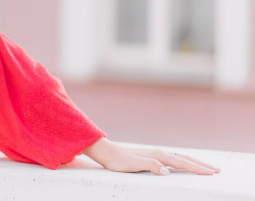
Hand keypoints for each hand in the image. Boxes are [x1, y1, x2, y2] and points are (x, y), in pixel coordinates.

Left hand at [83, 137, 219, 174]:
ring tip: (207, 167)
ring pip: (180, 157)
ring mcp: (156, 154)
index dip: (197, 168)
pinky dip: (184, 161)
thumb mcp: (133, 164)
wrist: (108, 153)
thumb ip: (150, 165)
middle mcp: (159, 152)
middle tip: (217, 170)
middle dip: (201, 164)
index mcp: (157, 155)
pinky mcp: (152, 156)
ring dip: (194, 162)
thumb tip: (166, 171)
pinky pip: (174, 159)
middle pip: (185, 158)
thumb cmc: (119, 161)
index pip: (182, 162)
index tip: (211, 173)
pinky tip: (185, 164)